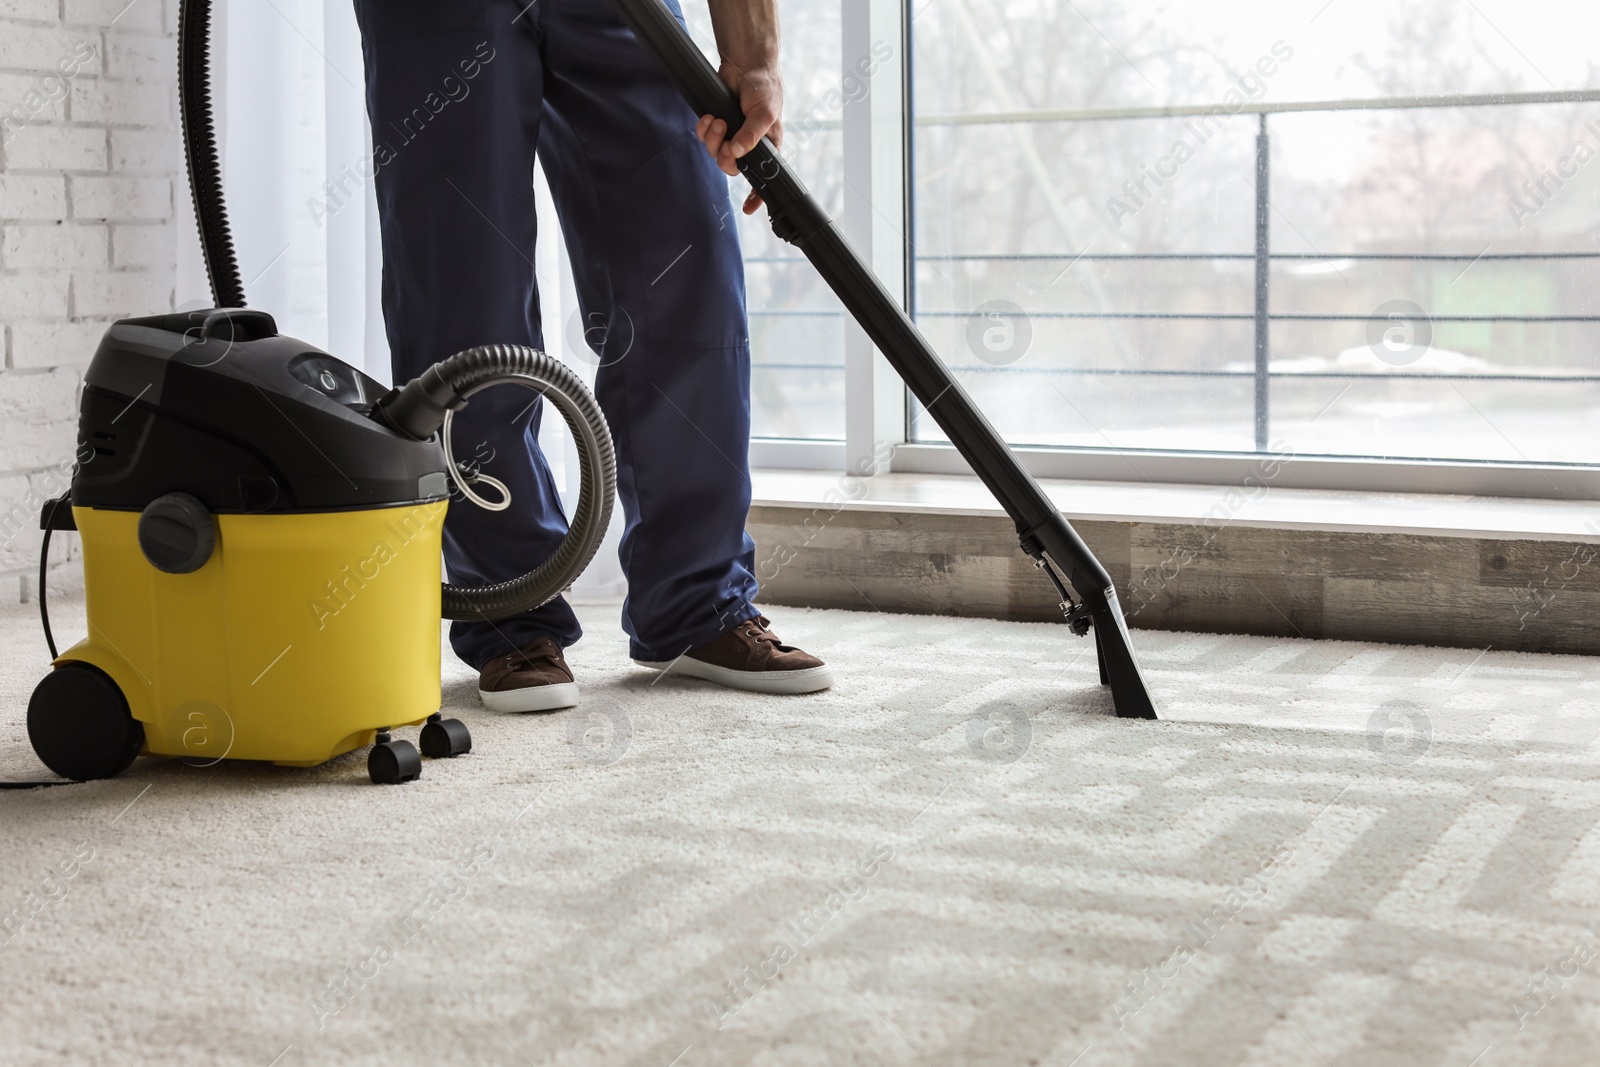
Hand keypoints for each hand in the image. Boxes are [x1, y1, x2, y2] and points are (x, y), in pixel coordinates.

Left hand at [695, 61, 782, 214]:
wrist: (747, 65)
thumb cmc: (765, 89)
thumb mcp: (765, 113)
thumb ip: (752, 135)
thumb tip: (737, 152)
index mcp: (767, 148)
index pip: (763, 178)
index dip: (757, 196)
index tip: (749, 208)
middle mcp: (748, 146)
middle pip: (731, 167)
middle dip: (724, 156)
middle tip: (726, 140)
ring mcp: (731, 135)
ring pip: (715, 153)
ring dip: (712, 139)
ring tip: (717, 121)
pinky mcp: (716, 125)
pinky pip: (704, 138)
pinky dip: (703, 129)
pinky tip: (708, 118)